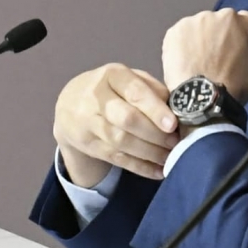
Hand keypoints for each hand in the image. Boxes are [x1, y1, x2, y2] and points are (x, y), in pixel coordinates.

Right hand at [53, 64, 178, 186]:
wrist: (69, 104)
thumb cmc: (113, 89)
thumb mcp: (131, 79)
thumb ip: (153, 89)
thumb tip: (177, 110)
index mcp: (113, 75)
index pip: (135, 92)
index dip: (155, 109)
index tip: (173, 124)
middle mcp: (96, 98)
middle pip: (126, 119)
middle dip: (154, 134)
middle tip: (175, 142)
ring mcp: (88, 123)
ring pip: (121, 142)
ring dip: (149, 153)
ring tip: (171, 157)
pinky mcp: (87, 144)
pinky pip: (116, 158)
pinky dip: (139, 167)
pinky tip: (158, 171)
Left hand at [161, 9, 247, 104]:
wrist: (205, 98)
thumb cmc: (235, 88)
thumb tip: (245, 43)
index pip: (245, 21)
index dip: (236, 36)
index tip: (231, 48)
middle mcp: (226, 15)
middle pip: (220, 22)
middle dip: (217, 36)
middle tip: (213, 58)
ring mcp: (200, 20)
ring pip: (199, 27)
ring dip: (198, 40)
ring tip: (196, 63)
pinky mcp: (178, 28)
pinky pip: (180, 35)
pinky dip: (180, 46)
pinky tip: (183, 63)